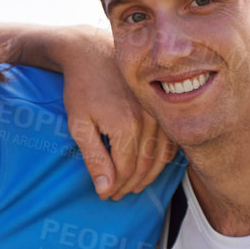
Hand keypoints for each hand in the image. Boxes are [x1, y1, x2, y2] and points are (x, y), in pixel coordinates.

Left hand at [57, 34, 175, 198]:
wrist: (93, 52)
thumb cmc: (81, 88)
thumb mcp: (79, 125)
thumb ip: (94, 158)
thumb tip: (105, 190)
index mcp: (126, 126)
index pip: (126, 171)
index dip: (116, 187)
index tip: (105, 196)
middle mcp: (148, 120)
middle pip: (145, 167)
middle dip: (130, 185)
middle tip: (116, 195)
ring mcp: (160, 113)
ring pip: (161, 157)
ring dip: (148, 176)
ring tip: (131, 186)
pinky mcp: (164, 107)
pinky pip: (170, 142)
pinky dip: (161, 158)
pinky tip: (148, 166)